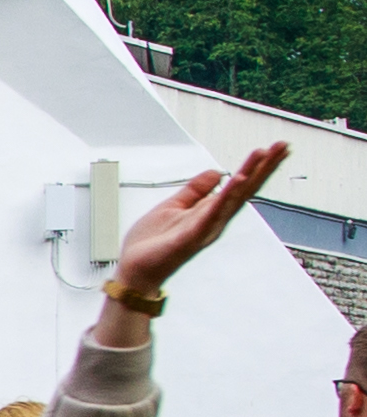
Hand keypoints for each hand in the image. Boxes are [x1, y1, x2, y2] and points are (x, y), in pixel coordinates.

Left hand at [104, 141, 288, 311]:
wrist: (134, 270)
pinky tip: (238, 180)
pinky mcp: (191, 237)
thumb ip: (195, 190)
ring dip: (249, 175)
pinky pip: (212, 214)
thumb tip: (216, 172)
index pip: (240, 185)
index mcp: (210, 210)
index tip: (274, 148)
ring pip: (233, 197)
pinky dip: (225, 196)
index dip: (257, 166)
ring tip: (264, 155)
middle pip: (245, 188)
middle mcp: (214, 219)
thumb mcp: (173, 207)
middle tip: (283, 145)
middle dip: (264, 167)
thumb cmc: (152, 244)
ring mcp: (205, 228)